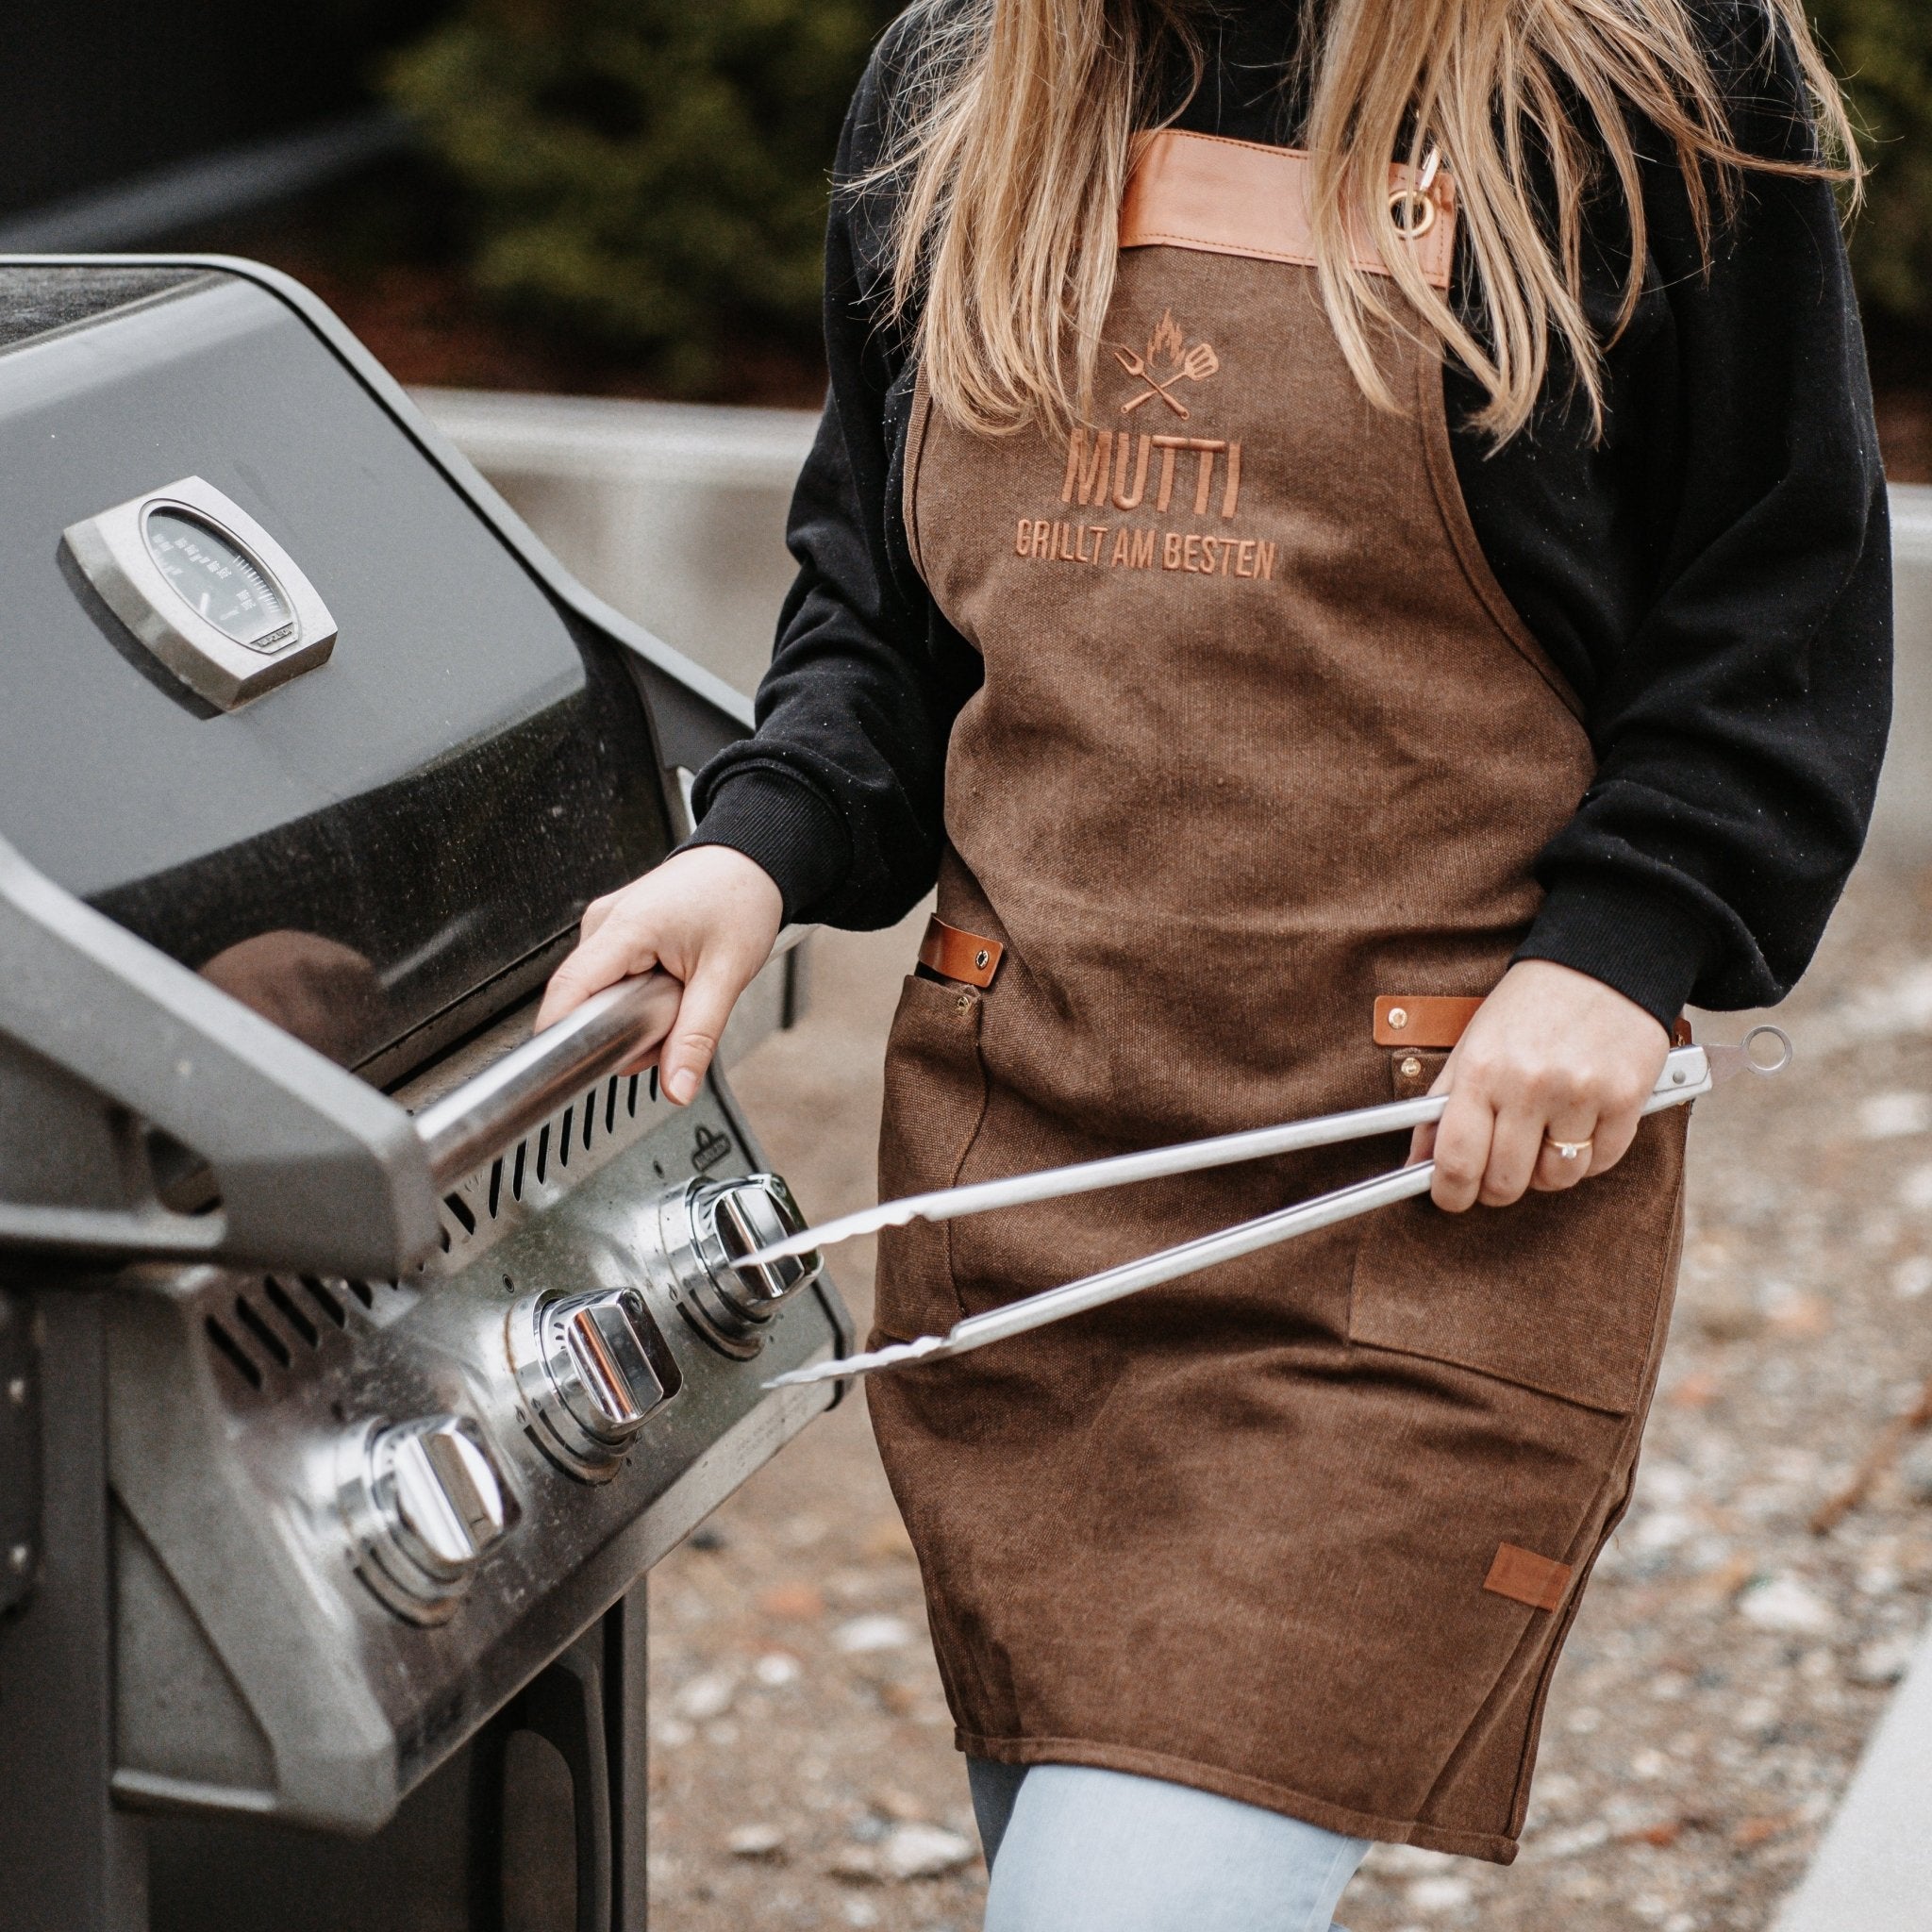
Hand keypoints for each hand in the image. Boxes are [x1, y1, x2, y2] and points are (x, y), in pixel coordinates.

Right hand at [535, 846, 782, 1104]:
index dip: (559, 1035)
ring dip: (635, 1012)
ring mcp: (606, 924)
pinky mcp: (614, 931)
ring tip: (678, 992)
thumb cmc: (741, 898)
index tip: (561, 1074)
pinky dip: (638, 994)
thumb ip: (697, 1036)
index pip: (567, 990)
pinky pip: (611, 979)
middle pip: (585, 1000)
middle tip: (674, 1019)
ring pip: (600, 994)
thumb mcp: (727, 975)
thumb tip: (676, 1087)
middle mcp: (603, 923)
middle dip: (623, 1028)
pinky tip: (668, 984)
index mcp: (624, 928)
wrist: (751, 860)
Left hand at [1409, 960, 1669, 1212]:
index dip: (1449, 1192)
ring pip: (1556, 1178)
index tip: (1451, 1196)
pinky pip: (1600, 1162)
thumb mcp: (1472, 1045)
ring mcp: (1580, 1094)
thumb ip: (1441, 1107)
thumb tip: (1415, 1163)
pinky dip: (1587, 1156)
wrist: (1601, 961)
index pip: (1456, 1160)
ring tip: (1542, 1137)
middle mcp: (1528, 1085)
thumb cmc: (1529, 1006)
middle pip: (1506, 1182)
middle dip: (1497, 1187)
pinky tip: (1579, 1125)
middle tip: (1497, 1169)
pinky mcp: (1626, 1098)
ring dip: (1545, 1171)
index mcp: (1481, 1070)